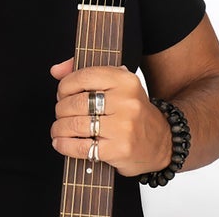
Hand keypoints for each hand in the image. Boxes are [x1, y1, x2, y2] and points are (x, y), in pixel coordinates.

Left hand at [50, 58, 170, 176]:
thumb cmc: (133, 113)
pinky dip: (65, 145)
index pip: (83, 77)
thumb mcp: (118, 86)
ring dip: (59, 128)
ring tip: (58, 129)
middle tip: (61, 114)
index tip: (62, 94)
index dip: (65, 86)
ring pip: (75, 125)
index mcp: (125, 80)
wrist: (162, 142)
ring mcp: (123, 127)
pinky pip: (81, 147)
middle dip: (60, 109)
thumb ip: (85, 73)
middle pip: (75, 103)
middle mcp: (126, 102)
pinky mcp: (118, 149)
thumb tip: (56, 70)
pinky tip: (62, 142)